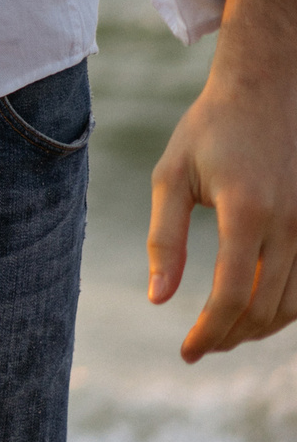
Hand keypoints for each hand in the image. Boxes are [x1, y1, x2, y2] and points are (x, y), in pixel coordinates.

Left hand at [152, 0, 296, 360]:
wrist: (267, 90)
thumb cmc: (210, 129)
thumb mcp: (172, 176)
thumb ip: (163, 239)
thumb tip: (158, 299)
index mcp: (247, 213)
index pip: (232, 297)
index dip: (208, 332)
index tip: (186, 351)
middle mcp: (289, 225)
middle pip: (265, 309)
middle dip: (229, 337)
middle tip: (199, 347)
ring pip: (293, 305)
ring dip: (257, 329)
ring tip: (221, 334)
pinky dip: (283, 308)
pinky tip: (253, 311)